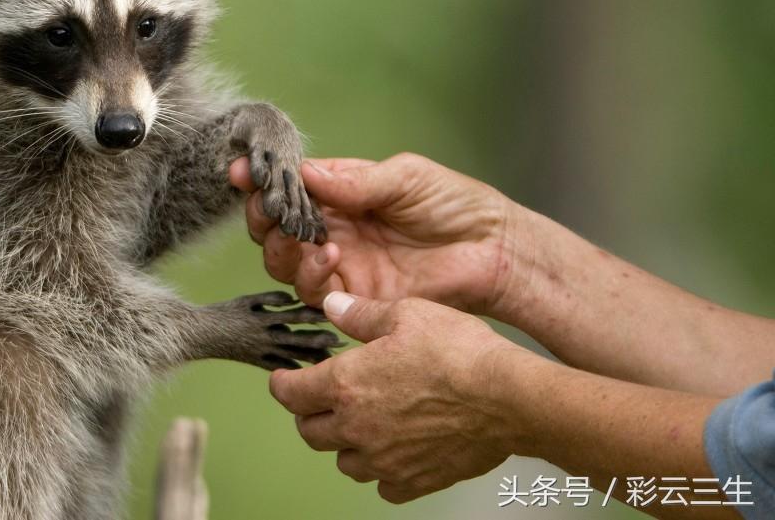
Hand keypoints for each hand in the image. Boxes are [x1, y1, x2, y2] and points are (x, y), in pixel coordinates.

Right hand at [229, 153, 524, 314]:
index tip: (242, 172)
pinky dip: (311, 273)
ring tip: (305, 235)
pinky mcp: (354, 300)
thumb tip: (306, 173)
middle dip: (263, 216)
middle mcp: (333, 231)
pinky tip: (329, 255)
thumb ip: (356, 180)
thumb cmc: (457, 206)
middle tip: (266, 206)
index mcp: (342, 195)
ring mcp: (340, 266)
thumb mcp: (406, 178)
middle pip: (276, 228)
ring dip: (283, 247)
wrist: (495, 253)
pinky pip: (313, 293)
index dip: (263, 180)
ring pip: (284, 263)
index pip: (290, 187)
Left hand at [269, 292, 518, 503]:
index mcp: (345, 384)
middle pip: (310, 432)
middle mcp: (356, 428)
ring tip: (361, 423)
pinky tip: (394, 450)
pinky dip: (381, 471)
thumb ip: (360, 314)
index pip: (290, 394)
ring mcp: (384, 460)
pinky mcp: (414, 481)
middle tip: (322, 398)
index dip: (282, 384)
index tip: (284, 379)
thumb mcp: (406, 314)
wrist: (508, 398)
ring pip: (343, 461)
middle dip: (309, 413)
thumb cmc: (458, 351)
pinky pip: (382, 486)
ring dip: (344, 444)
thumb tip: (330, 305)